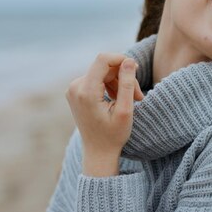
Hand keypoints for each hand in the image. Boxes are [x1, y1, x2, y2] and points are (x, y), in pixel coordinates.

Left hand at [66, 53, 143, 173]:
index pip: (103, 59)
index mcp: (86, 91)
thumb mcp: (125, 110)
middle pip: (104, 67)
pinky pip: (97, 78)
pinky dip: (110, 84)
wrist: (97, 152)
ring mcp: (73, 89)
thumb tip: (129, 61)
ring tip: (131, 99)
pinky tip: (118, 99)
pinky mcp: (76, 91)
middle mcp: (75, 87)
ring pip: (102, 72)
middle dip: (123, 76)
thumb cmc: (113, 135)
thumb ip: (127, 84)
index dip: (121, 59)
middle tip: (138, 95)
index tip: (136, 69)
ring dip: (118, 81)